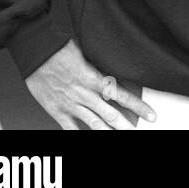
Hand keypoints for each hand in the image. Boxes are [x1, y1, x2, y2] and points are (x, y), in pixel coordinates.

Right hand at [25, 40, 155, 129]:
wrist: (37, 52)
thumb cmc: (61, 48)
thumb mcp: (88, 54)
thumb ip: (102, 66)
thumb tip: (115, 71)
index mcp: (95, 78)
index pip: (123, 95)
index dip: (139, 107)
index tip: (152, 115)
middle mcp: (85, 94)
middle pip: (112, 115)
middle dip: (127, 126)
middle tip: (138, 132)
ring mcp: (71, 104)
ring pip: (95, 124)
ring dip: (109, 133)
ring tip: (121, 138)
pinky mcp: (57, 110)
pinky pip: (70, 128)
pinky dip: (80, 136)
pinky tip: (88, 140)